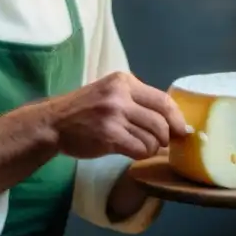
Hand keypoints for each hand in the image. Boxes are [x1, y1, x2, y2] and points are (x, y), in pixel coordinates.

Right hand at [48, 72, 187, 160]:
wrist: (53, 122)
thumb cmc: (84, 109)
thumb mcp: (110, 93)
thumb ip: (136, 100)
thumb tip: (172, 120)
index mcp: (124, 81)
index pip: (163, 100)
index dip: (177, 118)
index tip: (182, 130)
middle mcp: (121, 95)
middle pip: (161, 120)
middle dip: (166, 137)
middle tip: (161, 143)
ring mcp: (114, 115)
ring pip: (152, 137)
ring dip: (152, 148)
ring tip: (141, 147)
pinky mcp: (109, 135)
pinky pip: (140, 149)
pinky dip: (141, 154)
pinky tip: (132, 152)